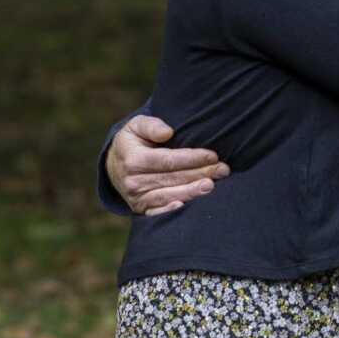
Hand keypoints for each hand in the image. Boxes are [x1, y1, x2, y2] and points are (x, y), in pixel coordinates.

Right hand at [106, 116, 228, 214]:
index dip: (192, 158)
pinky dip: (170, 211)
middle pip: (173, 178)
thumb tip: (167, 133)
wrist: (115, 165)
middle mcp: (133, 181)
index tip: (213, 155)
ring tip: (212, 186)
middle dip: (200, 173)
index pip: (168, 160)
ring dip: (192, 192)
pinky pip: (157, 211)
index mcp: (133, 159)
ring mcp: (136, 197)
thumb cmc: (134, 141)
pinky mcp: (140, 208)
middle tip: (223, 170)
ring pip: (168, 195)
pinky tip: (185, 206)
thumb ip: (151, 125)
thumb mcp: (136, 126)